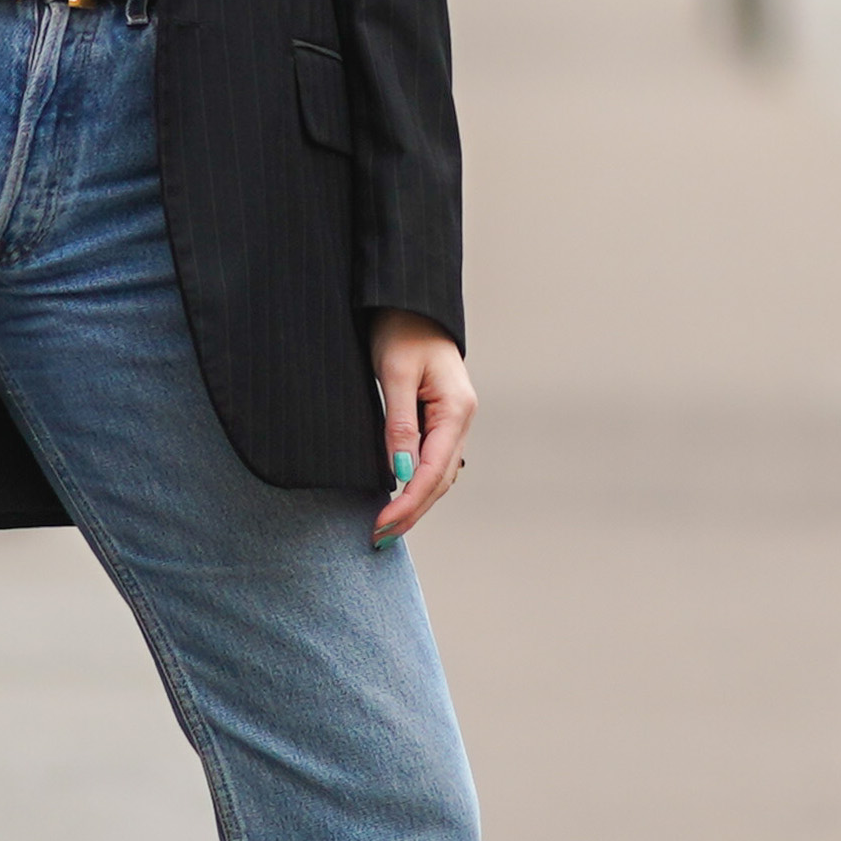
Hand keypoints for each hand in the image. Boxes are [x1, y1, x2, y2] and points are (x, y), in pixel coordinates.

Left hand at [368, 312, 471, 540]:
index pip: (433, 472)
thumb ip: (399, 423)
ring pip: (439, 475)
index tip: (380, 526)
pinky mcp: (441, 418)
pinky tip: (400, 497)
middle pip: (440, 481)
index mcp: (456, 410)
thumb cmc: (402, 330)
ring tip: (387, 528)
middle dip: (411, 512)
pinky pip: (434, 460)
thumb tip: (402, 472)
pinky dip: (418, 484)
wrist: (411, 302)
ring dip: (416, 503)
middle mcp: (462, 420)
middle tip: (379, 539)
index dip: (407, 504)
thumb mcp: (396, 374)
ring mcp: (454, 420)